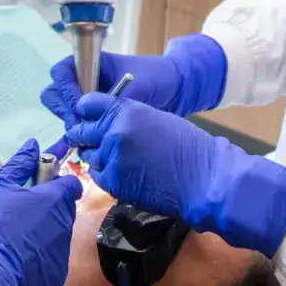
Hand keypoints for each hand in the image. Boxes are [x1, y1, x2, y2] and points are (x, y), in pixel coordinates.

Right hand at [0, 140, 83, 285]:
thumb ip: (20, 164)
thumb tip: (33, 144)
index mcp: (54, 199)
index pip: (71, 184)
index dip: (58, 184)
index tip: (41, 188)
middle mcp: (65, 224)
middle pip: (65, 210)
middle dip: (50, 208)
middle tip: (23, 214)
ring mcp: (63, 250)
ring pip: (59, 234)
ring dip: (45, 232)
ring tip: (18, 239)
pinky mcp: (57, 274)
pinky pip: (53, 259)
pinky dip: (41, 257)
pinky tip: (21, 260)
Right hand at [41, 34, 226, 127]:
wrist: (176, 88)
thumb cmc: (157, 78)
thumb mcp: (136, 87)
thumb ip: (112, 101)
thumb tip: (87, 117)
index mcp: (91, 62)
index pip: (61, 72)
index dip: (66, 89)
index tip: (80, 105)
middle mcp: (85, 79)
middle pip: (55, 93)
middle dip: (64, 109)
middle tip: (81, 124)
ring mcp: (88, 97)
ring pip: (63, 111)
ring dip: (71, 123)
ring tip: (88, 135)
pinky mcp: (95, 115)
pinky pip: (77, 123)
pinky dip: (80, 133)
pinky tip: (93, 142)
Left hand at [65, 94, 285, 256]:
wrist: (203, 178)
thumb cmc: (188, 147)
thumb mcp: (156, 119)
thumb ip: (129, 118)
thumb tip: (109, 123)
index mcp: (127, 110)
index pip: (88, 104)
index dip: (86, 111)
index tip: (88, 117)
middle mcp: (114, 131)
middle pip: (82, 131)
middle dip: (86, 136)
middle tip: (96, 142)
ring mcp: (112, 157)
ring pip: (89, 155)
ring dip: (98, 157)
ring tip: (119, 161)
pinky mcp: (113, 182)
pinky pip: (98, 176)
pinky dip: (106, 175)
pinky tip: (124, 174)